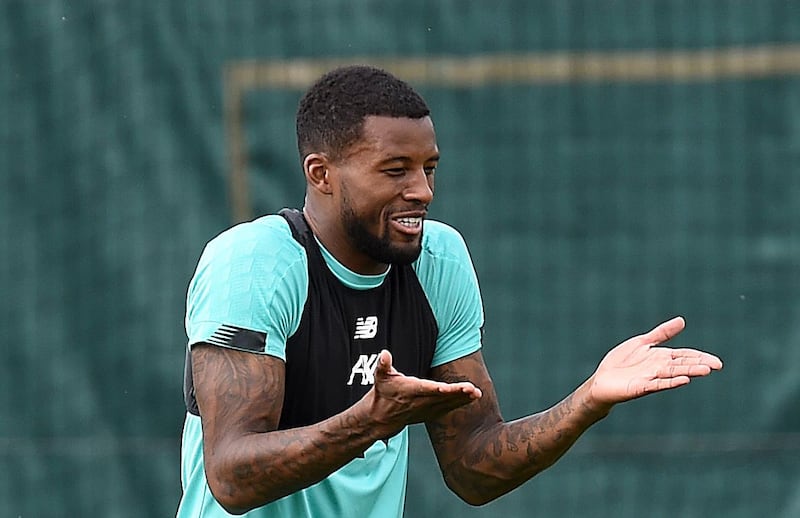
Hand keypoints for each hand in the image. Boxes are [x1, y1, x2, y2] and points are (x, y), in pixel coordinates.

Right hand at [361, 350, 482, 436]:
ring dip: (463, 398)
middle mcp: (420, 401)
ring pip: (448, 403)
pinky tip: (474, 397)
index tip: (447, 388)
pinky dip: (461, 403)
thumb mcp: (380, 377)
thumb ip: (383, 365)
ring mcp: (427, 409)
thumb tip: (384, 354)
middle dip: (457, 393)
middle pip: (441, 397)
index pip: (424, 389)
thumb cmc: (384, 392)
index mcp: (409, 390)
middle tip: (473, 389)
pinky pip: (448, 408)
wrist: (383, 417)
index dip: (436, 389)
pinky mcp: (431, 412)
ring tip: (478, 393)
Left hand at [587, 316, 722, 407]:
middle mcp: (659, 368)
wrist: (602, 381)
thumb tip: (682, 320)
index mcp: (661, 357)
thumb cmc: (622, 363)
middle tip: (717, 366)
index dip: (700, 357)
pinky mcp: (641, 386)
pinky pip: (658, 384)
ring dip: (689, 372)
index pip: (685, 356)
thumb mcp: (643, 343)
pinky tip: (683, 381)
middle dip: (699, 364)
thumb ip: (662, 333)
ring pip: (674, 374)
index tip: (717, 362)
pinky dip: (671, 381)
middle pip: (682, 365)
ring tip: (706, 371)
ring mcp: (651, 378)